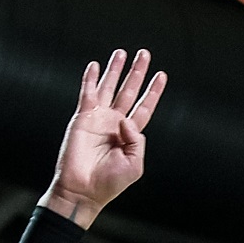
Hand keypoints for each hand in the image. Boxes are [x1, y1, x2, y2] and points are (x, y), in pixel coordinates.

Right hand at [42, 49, 168, 225]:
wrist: (82, 189)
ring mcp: (98, 118)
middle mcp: (115, 123)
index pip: (144, 107)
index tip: (161, 75)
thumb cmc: (109, 183)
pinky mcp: (82, 118)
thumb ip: (137, 141)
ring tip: (121, 52)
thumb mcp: (134, 165)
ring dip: (115, 70)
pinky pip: (88, 93)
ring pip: (109, 87)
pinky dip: (90, 78)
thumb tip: (126, 119)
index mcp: (130, 135)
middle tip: (144, 54)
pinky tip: (95, 66)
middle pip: (129, 91)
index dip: (153, 91)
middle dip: (137, 72)